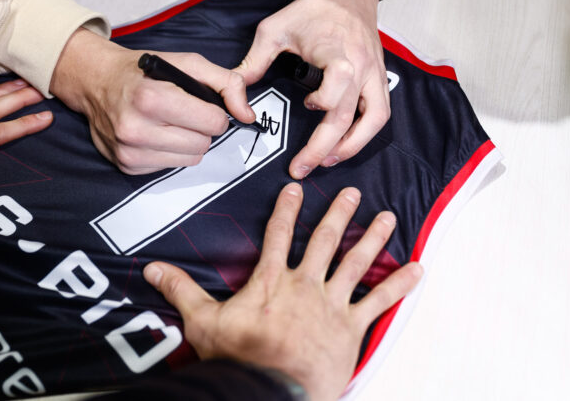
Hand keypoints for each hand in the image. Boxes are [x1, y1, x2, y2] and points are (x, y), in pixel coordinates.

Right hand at [50, 28, 255, 174]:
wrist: (96, 82)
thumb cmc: (144, 71)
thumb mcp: (188, 63)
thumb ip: (226, 83)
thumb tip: (248, 115)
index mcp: (152, 98)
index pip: (212, 122)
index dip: (214, 112)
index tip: (201, 103)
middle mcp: (137, 129)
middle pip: (204, 143)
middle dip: (202, 127)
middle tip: (184, 111)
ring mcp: (130, 151)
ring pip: (192, 159)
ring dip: (189, 141)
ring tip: (170, 121)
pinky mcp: (127, 166)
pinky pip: (172, 166)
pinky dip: (171, 151)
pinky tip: (156, 133)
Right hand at [143, 183, 422, 400]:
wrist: (271, 391)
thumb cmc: (240, 358)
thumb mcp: (203, 322)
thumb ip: (181, 291)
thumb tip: (152, 269)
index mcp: (271, 280)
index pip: (277, 235)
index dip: (286, 209)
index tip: (295, 188)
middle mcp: (304, 285)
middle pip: (324, 241)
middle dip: (339, 214)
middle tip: (353, 191)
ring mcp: (330, 305)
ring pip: (355, 263)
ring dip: (372, 238)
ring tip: (388, 216)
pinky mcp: (350, 328)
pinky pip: (379, 302)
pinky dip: (399, 286)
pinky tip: (418, 270)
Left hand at [235, 0, 389, 179]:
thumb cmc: (311, 11)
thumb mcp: (274, 29)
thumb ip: (254, 61)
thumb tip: (235, 91)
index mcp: (338, 52)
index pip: (340, 83)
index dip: (324, 101)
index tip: (307, 104)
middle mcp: (362, 66)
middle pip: (349, 115)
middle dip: (324, 146)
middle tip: (301, 167)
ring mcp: (374, 74)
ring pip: (373, 120)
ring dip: (352, 145)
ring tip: (327, 161)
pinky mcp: (379, 79)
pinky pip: (380, 113)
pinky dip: (365, 133)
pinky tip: (345, 144)